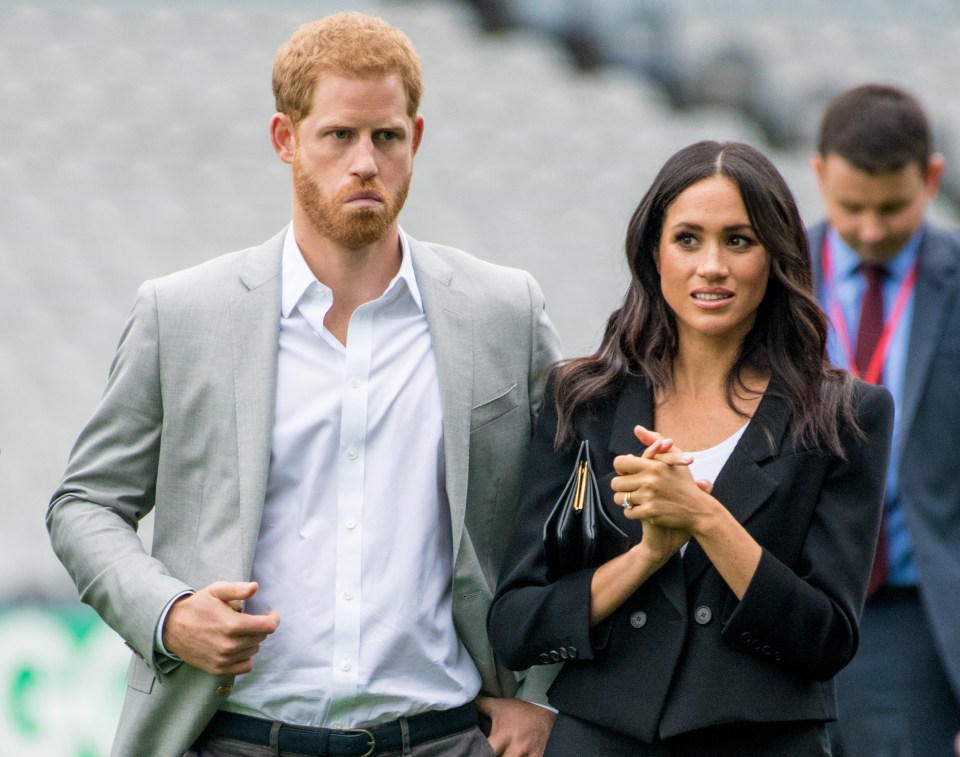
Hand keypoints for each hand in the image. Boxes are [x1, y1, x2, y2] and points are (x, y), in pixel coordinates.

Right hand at [162, 581, 279, 675]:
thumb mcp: (216, 590)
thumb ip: (237, 589)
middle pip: (261, 637)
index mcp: (232, 625)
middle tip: (246, 619)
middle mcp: (229, 645)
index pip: (267, 627)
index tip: (268, 614)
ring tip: (237, 631)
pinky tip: (237, 646)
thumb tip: (255, 587)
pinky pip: (245, 666)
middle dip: (259, 627)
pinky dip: (245, 656)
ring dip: (251, 640)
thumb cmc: (197, 607)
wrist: (172, 628)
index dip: (272, 618)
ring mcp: (224, 660)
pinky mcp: (218, 669)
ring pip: (254, 650)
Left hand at [475, 696, 554, 756]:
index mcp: (503, 736)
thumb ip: (482, 705)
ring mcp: (529, 756)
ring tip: (503, 755)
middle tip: (488, 754)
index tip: (474, 753)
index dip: (479, 754)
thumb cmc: (520, 711)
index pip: (486, 752)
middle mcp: (516, 749)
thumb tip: (467, 699)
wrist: (545, 711)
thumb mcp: (499, 706)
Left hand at [612, 431, 711, 535]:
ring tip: (637, 499)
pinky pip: (627, 512)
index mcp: (653, 465)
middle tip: (632, 489)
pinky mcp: (650, 513)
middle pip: (615, 483)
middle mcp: (650, 480)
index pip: (619, 463)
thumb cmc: (683, 482)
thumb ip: (654, 440)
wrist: (698, 509)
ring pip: (619, 499)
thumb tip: (637, 428)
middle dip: (622, 487)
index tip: (629, 474)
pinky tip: (642, 509)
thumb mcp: (673, 457)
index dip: (621, 469)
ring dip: (626, 501)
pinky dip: (632, 512)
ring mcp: (649, 497)